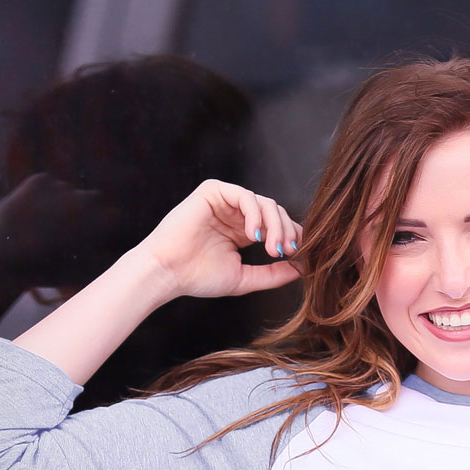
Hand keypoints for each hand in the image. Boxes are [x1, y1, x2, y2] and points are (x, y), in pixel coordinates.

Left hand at [0, 173, 124, 291]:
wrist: (5, 263)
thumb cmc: (44, 273)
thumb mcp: (81, 271)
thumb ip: (99, 255)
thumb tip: (112, 248)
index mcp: (101, 222)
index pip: (113, 215)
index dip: (102, 225)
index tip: (89, 236)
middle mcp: (86, 201)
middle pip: (93, 199)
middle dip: (84, 211)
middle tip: (63, 229)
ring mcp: (62, 187)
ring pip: (65, 191)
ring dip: (57, 204)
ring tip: (38, 227)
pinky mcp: (39, 181)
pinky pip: (45, 184)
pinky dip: (39, 195)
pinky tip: (28, 214)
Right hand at [134, 179, 302, 298]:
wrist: (168, 272)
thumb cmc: (197, 277)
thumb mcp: (244, 278)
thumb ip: (272, 274)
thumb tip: (301, 269)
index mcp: (242, 231)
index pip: (277, 225)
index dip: (291, 236)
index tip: (298, 255)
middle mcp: (235, 214)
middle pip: (275, 212)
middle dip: (286, 231)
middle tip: (285, 252)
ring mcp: (224, 201)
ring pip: (264, 203)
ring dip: (275, 225)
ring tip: (271, 248)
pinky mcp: (213, 191)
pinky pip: (245, 196)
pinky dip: (255, 214)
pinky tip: (254, 235)